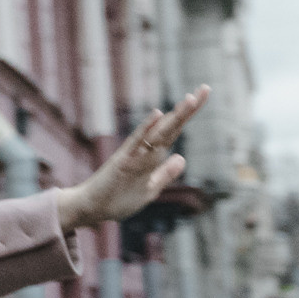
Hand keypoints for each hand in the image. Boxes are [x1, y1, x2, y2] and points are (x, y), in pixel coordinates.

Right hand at [55, 88, 210, 231]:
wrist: (92, 208)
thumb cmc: (118, 199)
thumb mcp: (150, 190)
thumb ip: (164, 174)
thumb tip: (181, 157)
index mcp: (152, 157)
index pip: (174, 132)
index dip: (188, 116)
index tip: (203, 96)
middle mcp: (144, 150)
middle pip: (170, 127)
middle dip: (187, 110)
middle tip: (206, 89)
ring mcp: (133, 154)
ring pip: (158, 133)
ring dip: (173, 117)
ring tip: (190, 100)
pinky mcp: (121, 161)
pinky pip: (135, 143)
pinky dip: (146, 129)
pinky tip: (157, 115)